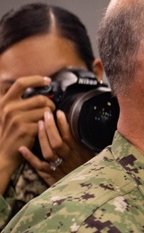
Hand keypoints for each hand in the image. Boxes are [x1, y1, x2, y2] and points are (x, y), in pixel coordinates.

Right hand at [0, 75, 54, 190]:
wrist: (5, 152)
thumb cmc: (12, 132)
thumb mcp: (9, 114)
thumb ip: (19, 102)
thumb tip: (40, 90)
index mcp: (4, 102)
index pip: (21, 83)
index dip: (36, 79)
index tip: (47, 80)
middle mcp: (9, 108)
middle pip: (40, 98)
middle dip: (50, 104)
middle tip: (51, 111)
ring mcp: (16, 119)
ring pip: (45, 111)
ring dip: (51, 116)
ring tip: (47, 121)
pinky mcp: (25, 129)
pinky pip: (45, 122)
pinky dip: (48, 125)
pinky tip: (43, 129)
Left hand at [21, 109, 94, 185]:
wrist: (90, 194)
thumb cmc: (96, 173)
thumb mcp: (100, 158)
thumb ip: (96, 147)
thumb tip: (100, 131)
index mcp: (81, 155)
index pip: (70, 136)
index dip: (63, 124)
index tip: (59, 113)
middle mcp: (70, 160)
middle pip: (57, 142)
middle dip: (50, 127)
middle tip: (46, 114)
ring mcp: (60, 168)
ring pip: (48, 152)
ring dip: (42, 137)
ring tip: (39, 124)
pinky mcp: (52, 176)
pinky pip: (40, 167)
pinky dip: (30, 158)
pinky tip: (22, 148)